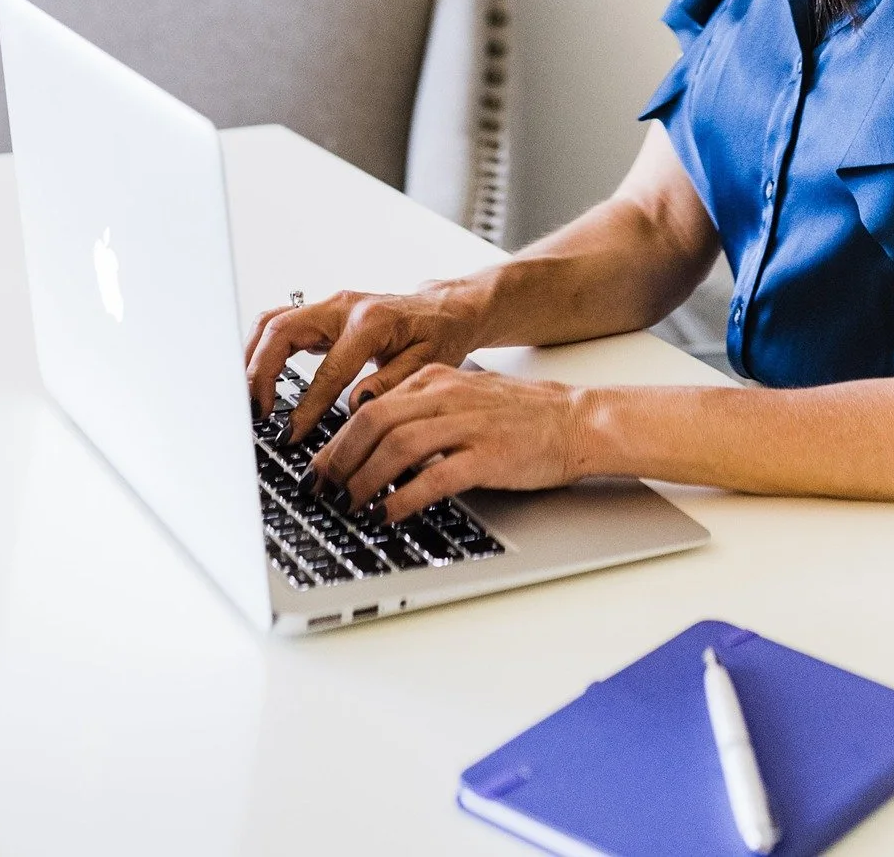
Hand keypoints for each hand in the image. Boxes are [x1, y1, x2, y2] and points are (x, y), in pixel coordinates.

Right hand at [244, 282, 487, 443]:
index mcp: (371, 322)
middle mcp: (344, 306)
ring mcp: (330, 307)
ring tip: (247, 398)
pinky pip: (280, 326)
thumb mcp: (428, 363)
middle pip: (282, 330)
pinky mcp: (323, 314)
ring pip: (273, 322)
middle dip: (259, 371)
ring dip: (253, 357)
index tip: (289, 434)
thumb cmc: (440, 334)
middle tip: (253, 411)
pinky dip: (262, 350)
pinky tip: (258, 379)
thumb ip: (392, 383)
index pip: (326, 368)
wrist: (446, 310)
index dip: (306, 406)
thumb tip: (359, 405)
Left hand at [306, 364, 591, 520]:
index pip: (370, 405)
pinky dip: (403, 498)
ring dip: (364, 480)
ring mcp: (468, 424)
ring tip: (349, 504)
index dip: (336, 439)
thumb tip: (373, 441)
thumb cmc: (520, 415)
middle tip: (323, 488)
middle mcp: (446, 395)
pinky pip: (434, 476)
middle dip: (340, 459)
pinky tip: (388, 514)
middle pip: (374, 422)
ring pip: (397, 446)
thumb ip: (420, 411)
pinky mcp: (488, 455)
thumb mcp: (462, 397)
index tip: (318, 467)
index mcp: (435, 379)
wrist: (575, 419)